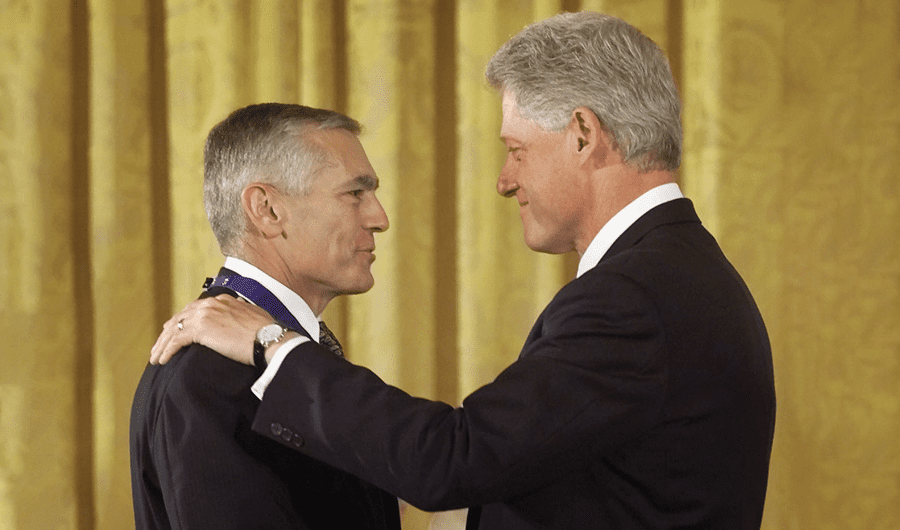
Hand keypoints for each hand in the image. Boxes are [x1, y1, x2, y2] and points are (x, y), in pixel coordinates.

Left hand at [150, 294, 273, 365]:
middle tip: (160, 345)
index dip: (183, 321)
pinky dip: (167, 350)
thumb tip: (236, 317)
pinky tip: (162, 360)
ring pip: (174, 329)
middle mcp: (211, 303)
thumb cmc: (267, 333)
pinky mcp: (200, 329)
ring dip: (163, 344)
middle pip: (180, 317)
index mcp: (222, 300)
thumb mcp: (252, 317)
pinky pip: (176, 340)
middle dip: (168, 332)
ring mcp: (204, 315)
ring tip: (156, 357)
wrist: (270, 339)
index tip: (176, 331)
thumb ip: (239, 314)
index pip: (195, 309)